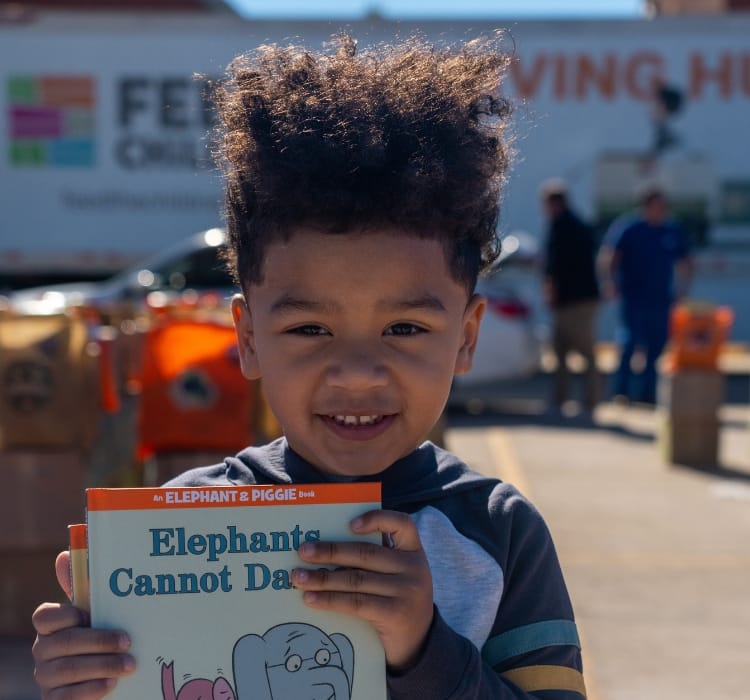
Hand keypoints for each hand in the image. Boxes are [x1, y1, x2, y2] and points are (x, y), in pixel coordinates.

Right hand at [31, 551, 134, 698]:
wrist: (106, 675)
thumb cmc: (103, 634)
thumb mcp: (98, 611)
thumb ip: (85, 586)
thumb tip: (64, 554)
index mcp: (51, 625)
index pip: (44, 616)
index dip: (66, 615)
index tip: (90, 613)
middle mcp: (43, 650)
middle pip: (62, 644)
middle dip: (99, 642)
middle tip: (128, 642)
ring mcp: (46, 677)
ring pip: (67, 671)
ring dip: (103, 665)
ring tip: (130, 664)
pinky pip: (68, 697)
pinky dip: (92, 689)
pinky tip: (112, 684)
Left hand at [292, 509, 432, 670]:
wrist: (418, 642)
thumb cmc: (397, 601)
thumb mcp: (397, 575)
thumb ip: (376, 560)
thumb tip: (326, 550)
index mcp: (413, 551)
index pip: (402, 523)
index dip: (377, 519)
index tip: (350, 524)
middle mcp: (414, 567)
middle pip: (366, 553)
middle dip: (330, 551)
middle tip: (303, 551)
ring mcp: (407, 591)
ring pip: (356, 579)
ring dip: (323, 578)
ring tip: (298, 578)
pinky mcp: (395, 614)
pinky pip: (356, 603)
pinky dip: (330, 600)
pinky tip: (311, 599)